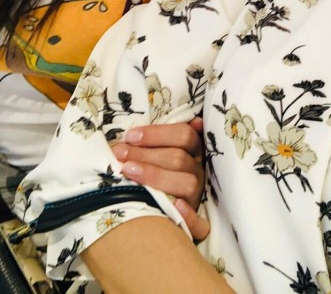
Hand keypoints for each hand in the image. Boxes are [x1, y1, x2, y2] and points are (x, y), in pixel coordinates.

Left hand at [111, 117, 208, 240]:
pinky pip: (200, 223)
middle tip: (118, 154)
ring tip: (127, 172)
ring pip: (186, 183)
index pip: (184, 135)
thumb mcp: (160, 153)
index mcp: (192, 152)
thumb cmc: (153, 174)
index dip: (157, 134)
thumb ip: (163, 138)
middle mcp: (197, 172)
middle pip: (179, 158)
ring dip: (156, 176)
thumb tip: (182, 119)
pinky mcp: (196, 223)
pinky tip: (175, 206)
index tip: (130, 136)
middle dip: (146, 154)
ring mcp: (197, 196)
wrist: (153, 224)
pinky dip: (189, 216)